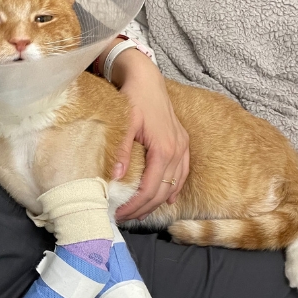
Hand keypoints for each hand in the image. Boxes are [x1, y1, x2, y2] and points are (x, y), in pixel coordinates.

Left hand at [103, 42, 189, 220]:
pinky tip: (167, 198)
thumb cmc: (133, 99)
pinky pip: (182, 172)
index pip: (149, 189)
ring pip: (174, 184)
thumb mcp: (124, 124)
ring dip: (158, 201)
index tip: (119, 214)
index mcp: (164, 150)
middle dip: (144, 208)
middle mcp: (177, 152)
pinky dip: (174, 188)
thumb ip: (120, 151)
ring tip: (140, 212)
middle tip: (125, 218)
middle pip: (163, 191)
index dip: (135, 206)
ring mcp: (183, 147)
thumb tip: (114, 178)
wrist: (147, 79)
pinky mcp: (183, 142)